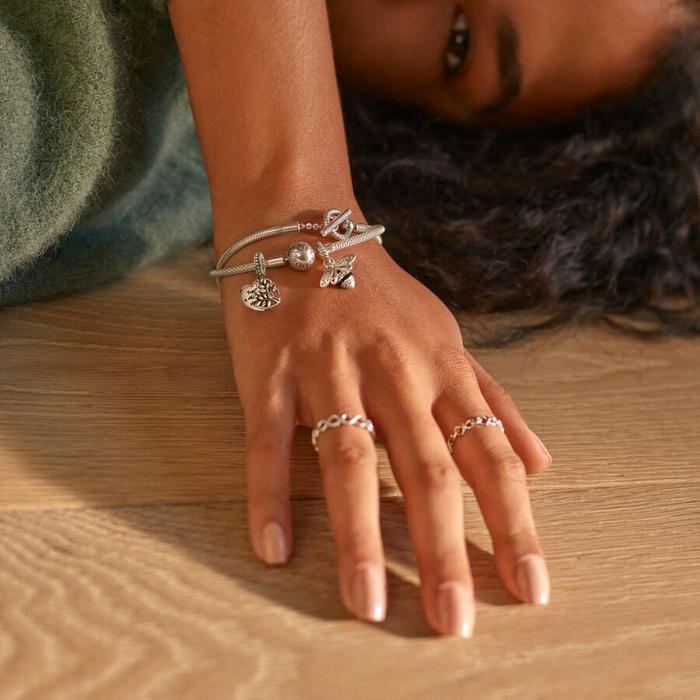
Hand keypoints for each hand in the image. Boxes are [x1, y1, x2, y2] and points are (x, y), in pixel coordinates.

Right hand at [218, 204, 552, 637]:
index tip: (529, 587)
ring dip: (357, 534)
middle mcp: (393, 369)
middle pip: (426, 466)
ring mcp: (328, 367)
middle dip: (444, 547)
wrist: (305, 228)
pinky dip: (271, 492)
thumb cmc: (379, 292)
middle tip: (453, 621)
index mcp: (442, 365)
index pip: (489, 454)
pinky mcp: (271, 371)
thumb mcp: (447, 336)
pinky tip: (273, 546)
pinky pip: (270, 439)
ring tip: (368, 603)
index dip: (514, 522)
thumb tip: (540, 460)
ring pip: (348, 457)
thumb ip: (492, 398)